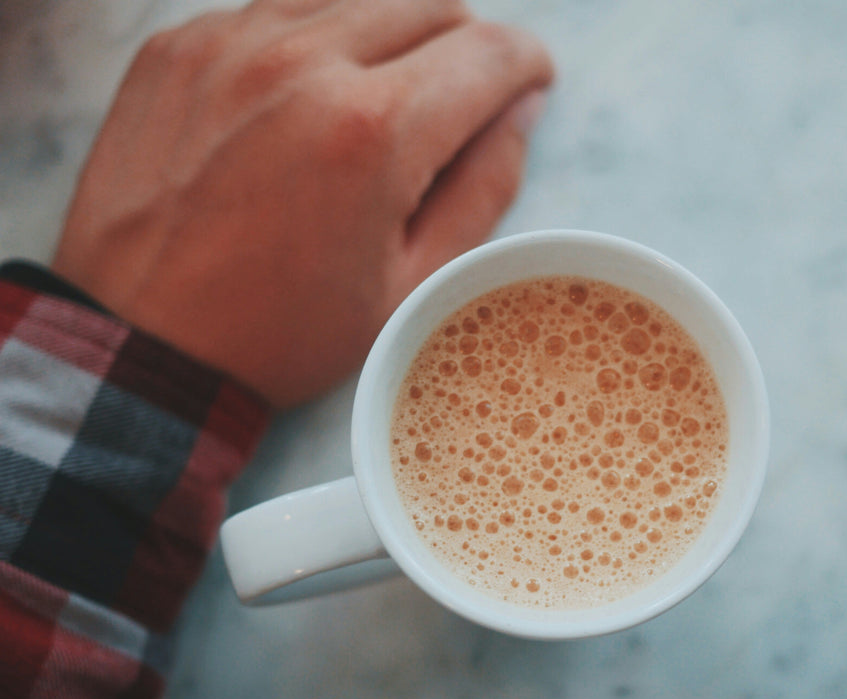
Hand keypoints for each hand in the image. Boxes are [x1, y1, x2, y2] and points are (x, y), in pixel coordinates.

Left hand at [51, 0, 552, 405]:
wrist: (142, 346)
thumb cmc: (284, 331)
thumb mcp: (413, 285)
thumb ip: (483, 187)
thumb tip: (521, 109)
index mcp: (374, 131)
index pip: (488, 54)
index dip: (527, 65)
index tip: (532, 81)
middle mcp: (303, 63)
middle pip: (430, 5)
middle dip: (467, 44)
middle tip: (464, 96)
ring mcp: (231, 43)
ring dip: (394, 36)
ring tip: (389, 98)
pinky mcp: (180, 46)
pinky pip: (279, 10)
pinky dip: (318, 40)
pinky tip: (313, 99)